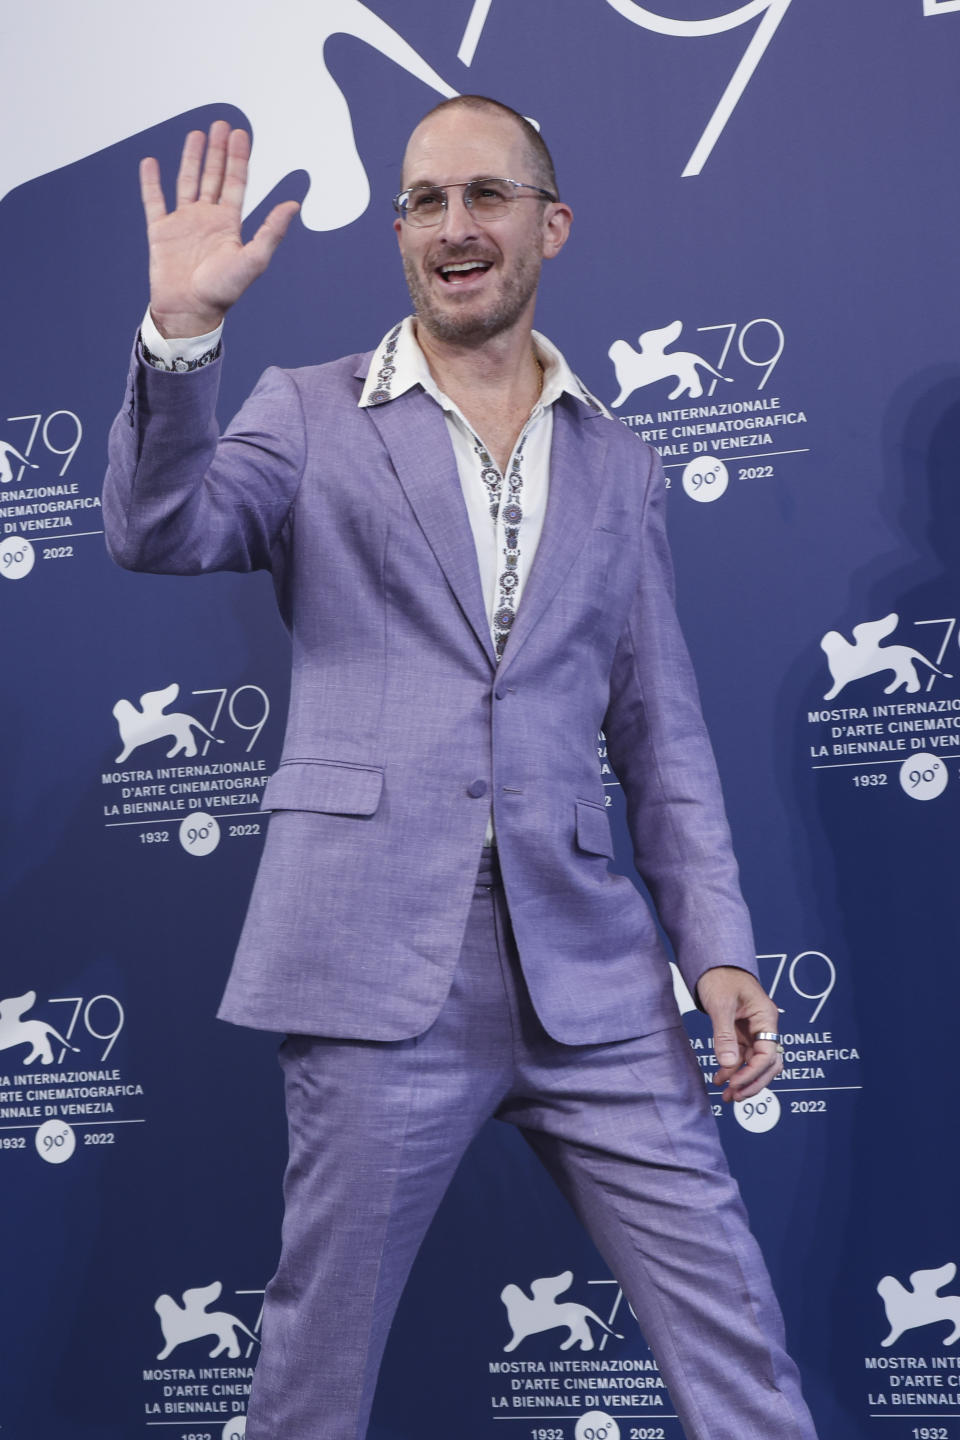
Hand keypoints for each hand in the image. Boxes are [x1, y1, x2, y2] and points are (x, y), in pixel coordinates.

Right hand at [140, 120, 299, 337]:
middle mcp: (207, 219)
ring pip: (187, 182)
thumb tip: (294, 205)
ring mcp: (183, 223)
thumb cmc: (222, 292)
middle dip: (218, 151)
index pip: (235, 183)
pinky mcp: (160, 231)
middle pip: (214, 176)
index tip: (241, 134)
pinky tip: (150, 163)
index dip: (238, 159)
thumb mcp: (253, 260)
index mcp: (229, 224)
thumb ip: (271, 231)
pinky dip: (151, 182)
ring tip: (197, 134)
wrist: (189, 311)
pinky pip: (154, 201)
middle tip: (222, 125)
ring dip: (192, 158)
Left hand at [695, 965, 781, 1102]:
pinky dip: (732, 1069)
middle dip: (752, 1083)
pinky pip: (742, 1057)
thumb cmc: (720, 977)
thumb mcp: (721, 1004)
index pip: (768, 1054)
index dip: (752, 1072)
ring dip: (742, 1080)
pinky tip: (720, 1079)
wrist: (713, 964)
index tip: (735, 1084)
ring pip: (755, 1063)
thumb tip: (728, 1063)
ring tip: (726, 1096)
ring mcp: (754, 1031)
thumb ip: (725, 1034)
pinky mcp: (742, 1033)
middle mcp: (764, 1026)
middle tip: (734, 1097)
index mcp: (766, 1017)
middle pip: (768, 1064)